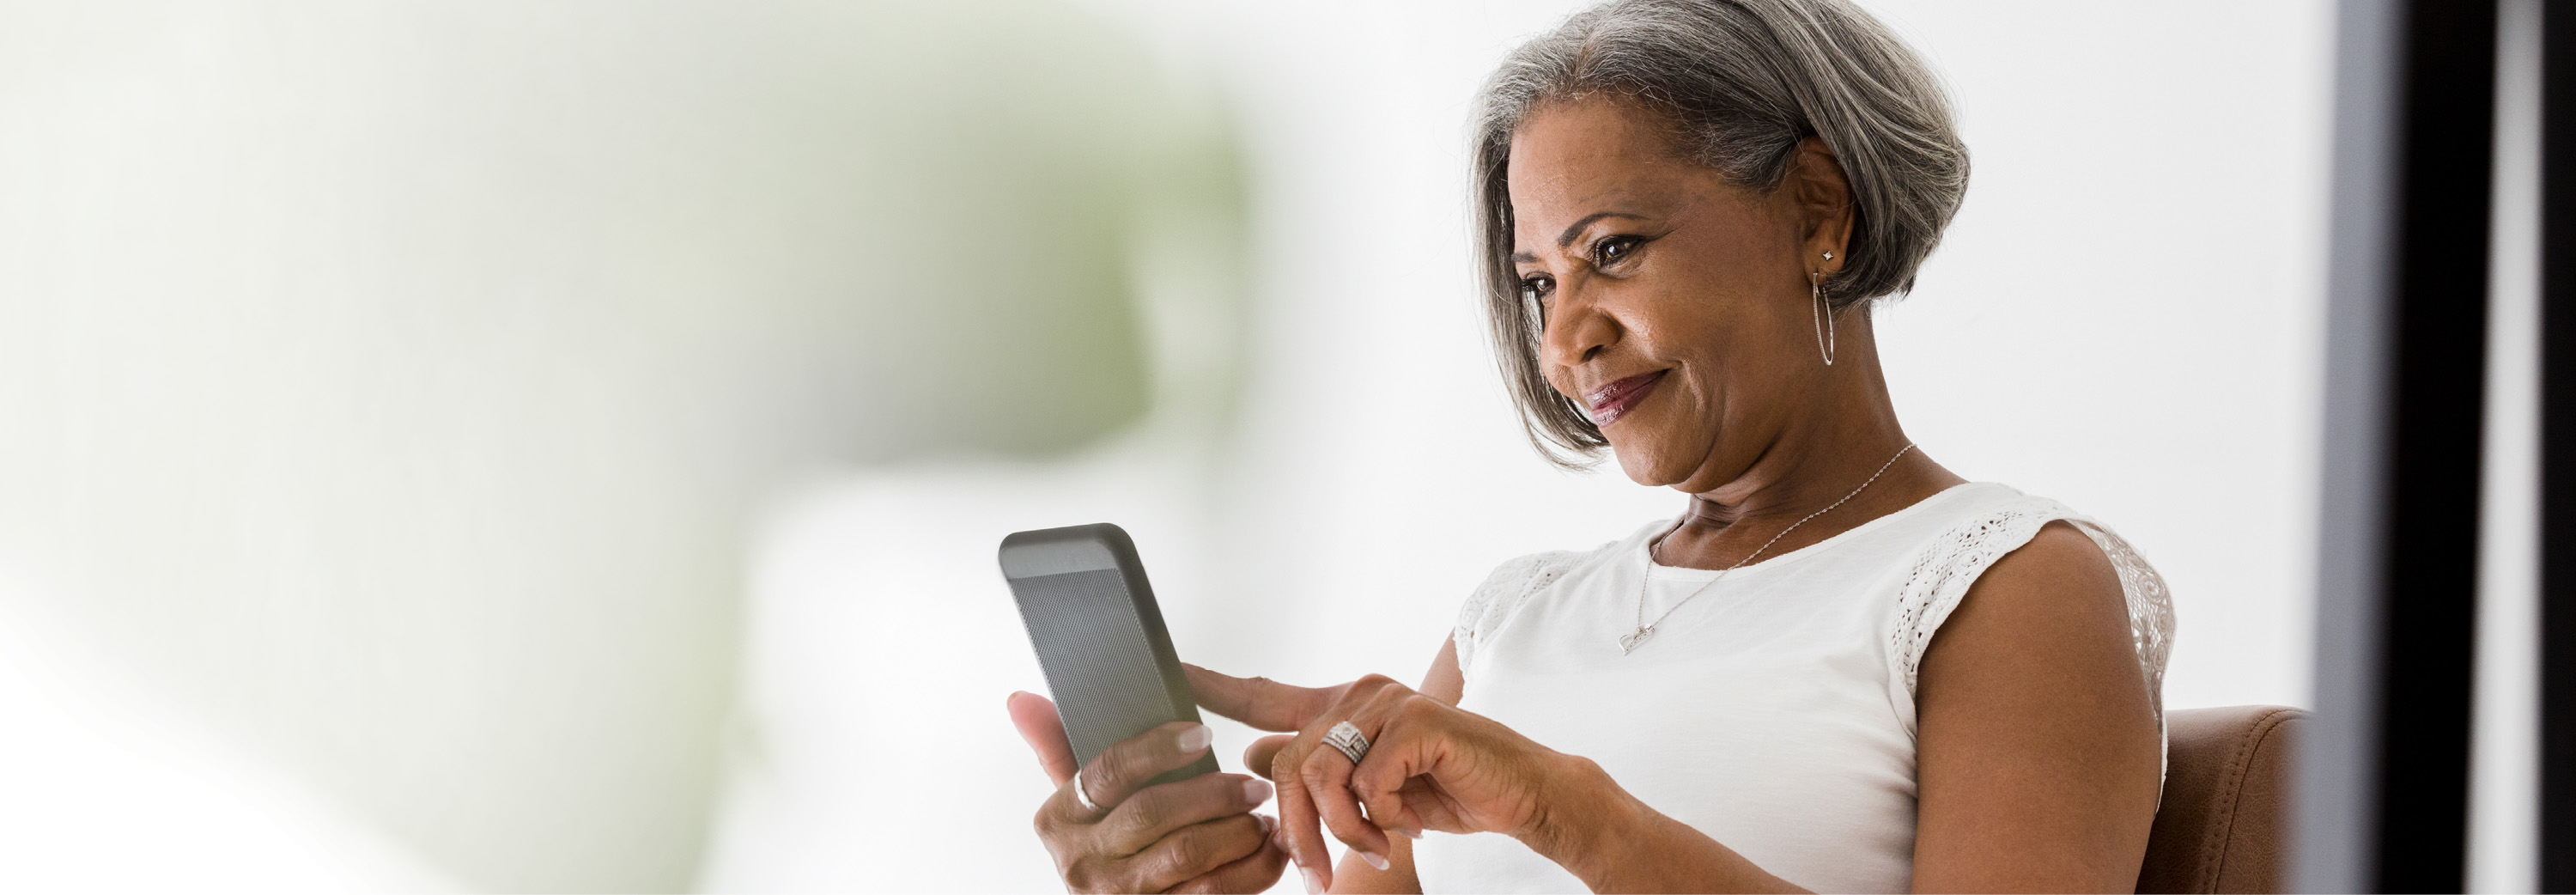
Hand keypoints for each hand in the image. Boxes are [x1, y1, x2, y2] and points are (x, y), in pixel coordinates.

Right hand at [1007, 691, 1290, 893]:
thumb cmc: (1105, 850)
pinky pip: (1214, 894)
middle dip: (1212, 792)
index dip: (1156, 750)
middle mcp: (1083, 862)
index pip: (1107, 772)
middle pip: (1152, 812)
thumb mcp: (1076, 803)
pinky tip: (1270, 849)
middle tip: (1252, 783)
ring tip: (1264, 814)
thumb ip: (1057, 749)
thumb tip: (1022, 700)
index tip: (1202, 733)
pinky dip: (1252, 870)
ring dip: (1237, 831)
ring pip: (1187, 856)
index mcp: (1060, 820)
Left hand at [1185, 665, 1592, 892]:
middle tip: (1319, 878)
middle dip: (1298, 830)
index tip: (1172, 669)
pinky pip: (1369, 782)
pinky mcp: (1417, 722)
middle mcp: (1361, 695)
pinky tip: (1411, 822)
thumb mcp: (1371, 790)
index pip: (1267, 695)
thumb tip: (1250, 754)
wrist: (1522, 795)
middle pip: (1288, 761)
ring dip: (1343, 829)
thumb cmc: (1447, 791)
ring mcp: (1389, 703)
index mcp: (1345, 706)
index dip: (1217, 686)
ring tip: (1374, 849)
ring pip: (1323, 774)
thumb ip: (1318, 771)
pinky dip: (1384, 816)